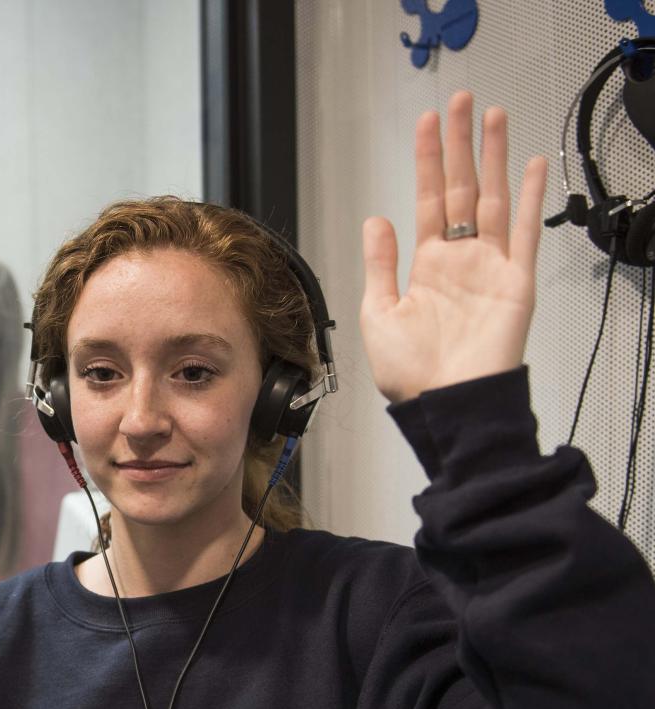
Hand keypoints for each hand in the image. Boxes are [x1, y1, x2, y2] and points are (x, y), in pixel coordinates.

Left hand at [360, 91, 547, 403]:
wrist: (445, 406)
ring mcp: (489, 268)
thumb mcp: (379, 312)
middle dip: (459, 145)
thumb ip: (380, 263)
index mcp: (427, 267)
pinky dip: (530, 197)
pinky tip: (531, 165)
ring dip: (493, 156)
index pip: (429, 200)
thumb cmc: (412, 374)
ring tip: (491, 116)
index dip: (428, 161)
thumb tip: (376, 220)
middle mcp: (459, 261)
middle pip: (462, 188)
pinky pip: (526, 231)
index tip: (427, 126)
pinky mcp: (516, 281)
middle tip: (459, 103)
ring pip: (494, 198)